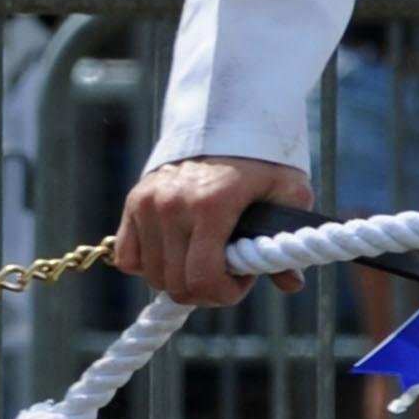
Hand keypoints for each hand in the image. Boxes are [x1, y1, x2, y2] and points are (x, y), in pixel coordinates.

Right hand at [120, 153, 312, 309]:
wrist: (223, 123)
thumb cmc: (261, 163)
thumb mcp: (288, 194)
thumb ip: (286, 242)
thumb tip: (291, 284)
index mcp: (211, 206)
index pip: (201, 278)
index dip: (224, 294)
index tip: (242, 280)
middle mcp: (172, 206)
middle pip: (175, 284)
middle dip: (205, 290)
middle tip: (226, 273)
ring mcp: (148, 205)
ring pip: (152, 275)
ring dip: (179, 279)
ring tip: (203, 260)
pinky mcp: (134, 203)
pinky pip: (128, 258)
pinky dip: (148, 266)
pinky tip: (174, 255)